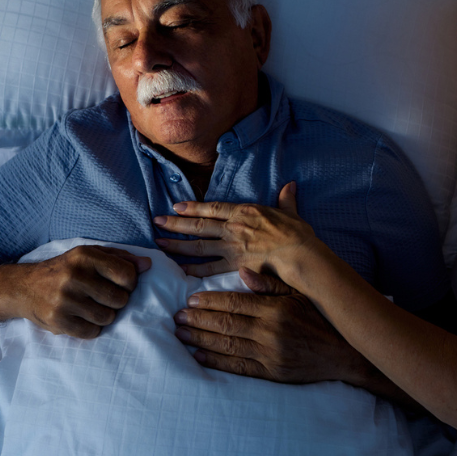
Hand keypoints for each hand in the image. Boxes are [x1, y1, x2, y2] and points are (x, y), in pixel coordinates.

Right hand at [21, 245, 150, 338]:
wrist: (24, 288)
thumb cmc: (65, 270)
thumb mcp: (89, 255)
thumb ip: (120, 258)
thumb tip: (148, 265)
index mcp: (85, 256)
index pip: (127, 275)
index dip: (130, 283)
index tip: (120, 284)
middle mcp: (74, 276)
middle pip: (120, 299)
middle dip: (117, 301)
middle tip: (103, 297)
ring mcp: (64, 299)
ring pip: (107, 318)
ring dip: (104, 316)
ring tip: (91, 307)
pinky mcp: (58, 320)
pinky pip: (92, 332)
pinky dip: (91, 328)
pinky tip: (81, 318)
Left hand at [154, 182, 325, 278]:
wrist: (299, 253)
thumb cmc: (297, 234)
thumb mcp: (291, 212)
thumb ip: (286, 200)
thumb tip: (290, 185)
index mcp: (245, 212)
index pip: (213, 208)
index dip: (193, 207)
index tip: (176, 206)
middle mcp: (233, 228)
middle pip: (198, 225)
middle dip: (175, 223)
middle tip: (157, 222)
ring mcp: (231, 247)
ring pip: (198, 246)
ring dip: (177, 245)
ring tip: (160, 244)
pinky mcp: (234, 266)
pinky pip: (209, 269)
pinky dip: (193, 269)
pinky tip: (179, 270)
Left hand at [172, 269, 370, 384]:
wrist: (341, 355)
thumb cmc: (318, 320)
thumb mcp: (298, 295)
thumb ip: (269, 284)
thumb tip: (243, 272)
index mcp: (275, 309)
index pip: (235, 303)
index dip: (210, 301)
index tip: (190, 299)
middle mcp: (269, 332)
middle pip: (225, 324)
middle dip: (198, 320)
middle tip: (176, 316)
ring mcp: (268, 355)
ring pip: (227, 345)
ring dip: (200, 339)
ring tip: (180, 333)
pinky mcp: (269, 373)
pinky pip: (236, 367)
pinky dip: (215, 361)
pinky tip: (198, 356)